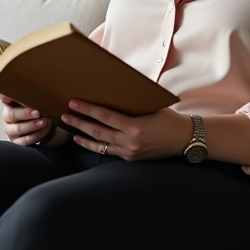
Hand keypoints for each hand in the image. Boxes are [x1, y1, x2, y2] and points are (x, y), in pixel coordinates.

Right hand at [0, 97, 64, 146]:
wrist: (41, 126)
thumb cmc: (35, 111)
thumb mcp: (32, 102)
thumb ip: (30, 95)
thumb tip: (35, 85)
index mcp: (9, 105)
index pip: (6, 100)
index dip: (9, 98)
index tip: (19, 98)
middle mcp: (7, 119)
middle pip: (12, 115)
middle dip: (25, 113)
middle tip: (38, 112)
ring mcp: (11, 131)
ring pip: (18, 129)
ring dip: (32, 125)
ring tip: (44, 121)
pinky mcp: (17, 142)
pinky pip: (25, 140)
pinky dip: (35, 135)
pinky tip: (43, 130)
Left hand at [61, 100, 192, 160]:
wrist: (184, 139)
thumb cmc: (168, 118)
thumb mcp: (151, 107)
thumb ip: (131, 104)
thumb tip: (111, 91)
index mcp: (135, 127)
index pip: (105, 116)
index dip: (87, 109)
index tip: (74, 102)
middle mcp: (130, 142)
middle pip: (98, 131)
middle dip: (79, 122)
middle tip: (65, 115)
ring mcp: (129, 152)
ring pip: (100, 144)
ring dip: (83, 135)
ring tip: (70, 128)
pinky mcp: (130, 158)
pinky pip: (108, 151)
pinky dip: (94, 145)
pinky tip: (83, 139)